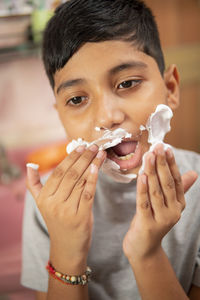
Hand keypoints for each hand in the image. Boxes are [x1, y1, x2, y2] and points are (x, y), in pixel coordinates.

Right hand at [26, 144, 105, 270]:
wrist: (66, 248)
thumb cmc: (57, 222)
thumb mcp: (41, 204)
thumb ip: (34, 185)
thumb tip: (30, 165)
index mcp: (44, 198)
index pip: (58, 172)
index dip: (70, 157)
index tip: (80, 146)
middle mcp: (54, 203)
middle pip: (70, 174)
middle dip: (83, 157)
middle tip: (93, 146)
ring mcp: (67, 210)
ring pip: (80, 181)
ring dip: (92, 164)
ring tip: (100, 153)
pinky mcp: (81, 217)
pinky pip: (88, 193)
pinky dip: (93, 179)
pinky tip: (98, 167)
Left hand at [123, 144, 197, 262]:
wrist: (144, 247)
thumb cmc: (153, 220)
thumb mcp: (167, 204)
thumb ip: (178, 188)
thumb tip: (194, 173)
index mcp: (179, 204)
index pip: (177, 180)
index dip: (171, 164)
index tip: (166, 148)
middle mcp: (174, 211)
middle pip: (168, 184)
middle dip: (162, 164)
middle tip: (158, 147)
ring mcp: (162, 219)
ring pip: (156, 191)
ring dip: (152, 172)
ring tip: (149, 156)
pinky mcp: (148, 224)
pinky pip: (144, 203)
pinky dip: (142, 189)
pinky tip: (141, 176)